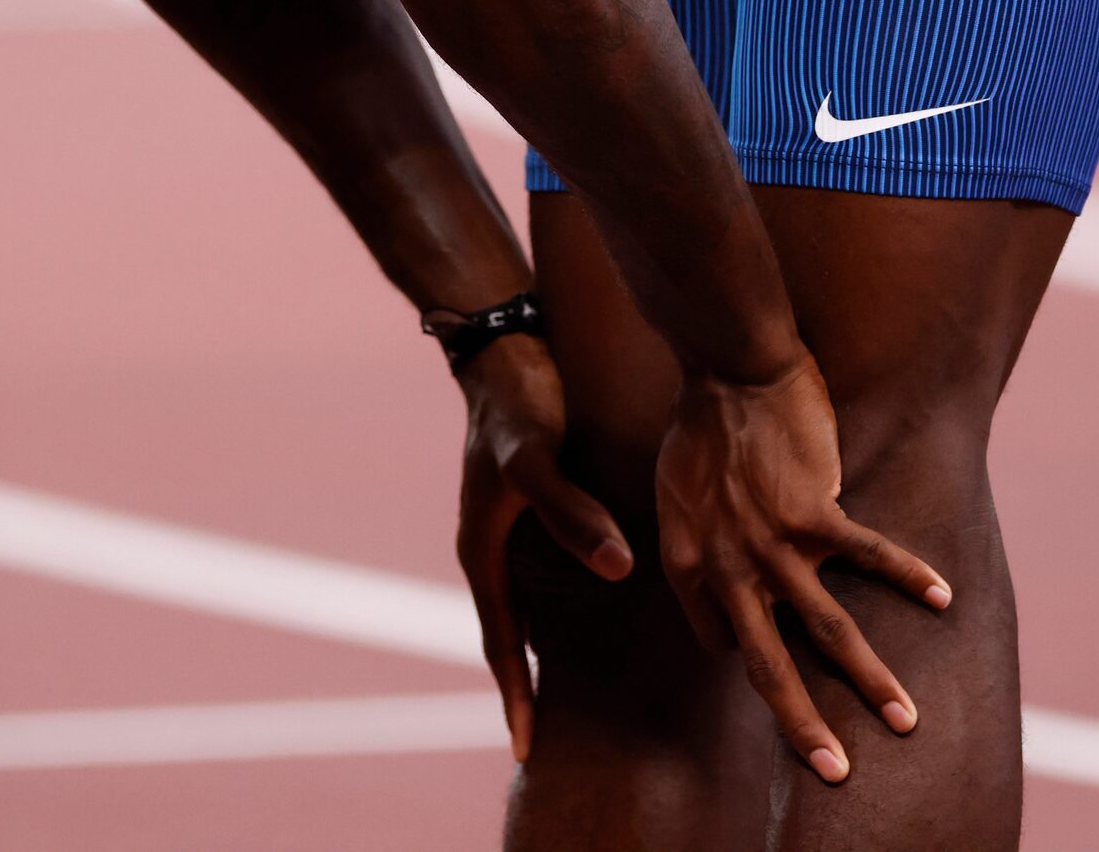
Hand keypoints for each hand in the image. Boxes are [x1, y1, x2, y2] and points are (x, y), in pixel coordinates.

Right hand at [455, 335, 633, 760]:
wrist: (503, 348)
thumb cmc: (516, 403)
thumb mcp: (536, 458)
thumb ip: (574, 513)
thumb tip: (617, 569)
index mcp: (481, 550)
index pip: (499, 642)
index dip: (514, 695)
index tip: (526, 750)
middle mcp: (492, 549)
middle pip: (507, 637)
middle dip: (522, 689)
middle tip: (545, 745)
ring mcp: (509, 532)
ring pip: (524, 610)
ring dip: (539, 655)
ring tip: (565, 702)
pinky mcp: (533, 510)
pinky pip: (543, 578)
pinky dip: (558, 611)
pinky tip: (592, 621)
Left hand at [655, 349, 950, 783]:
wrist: (726, 367)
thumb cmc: (700, 428)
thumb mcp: (673, 496)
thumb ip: (697, 548)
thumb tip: (726, 590)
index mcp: (688, 564)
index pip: (722, 640)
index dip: (753, 658)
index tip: (783, 675)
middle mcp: (728, 566)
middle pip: (770, 664)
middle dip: (804, 724)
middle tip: (835, 770)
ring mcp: (773, 542)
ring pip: (828, 630)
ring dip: (871, 679)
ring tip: (905, 718)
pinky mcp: (814, 510)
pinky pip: (869, 556)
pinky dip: (909, 576)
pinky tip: (943, 598)